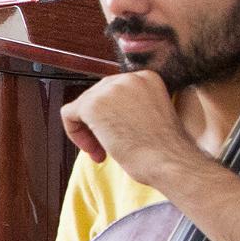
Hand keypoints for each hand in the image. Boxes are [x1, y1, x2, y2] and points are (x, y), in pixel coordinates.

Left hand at [59, 69, 205, 189]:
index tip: (123, 135)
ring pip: (82, 106)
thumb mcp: (152, 115)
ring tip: (103, 152)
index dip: (113, 116)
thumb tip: (105, 111)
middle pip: (97, 96)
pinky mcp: (93, 104)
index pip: (114, 91)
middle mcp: (129, 77)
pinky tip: (94, 151)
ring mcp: (110, 88)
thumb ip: (130, 106)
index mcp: (147, 78)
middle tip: (109, 148)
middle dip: (99, 123)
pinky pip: (68, 114)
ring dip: (89, 132)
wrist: (171, 162)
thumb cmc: (165, 151)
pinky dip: (74, 133)